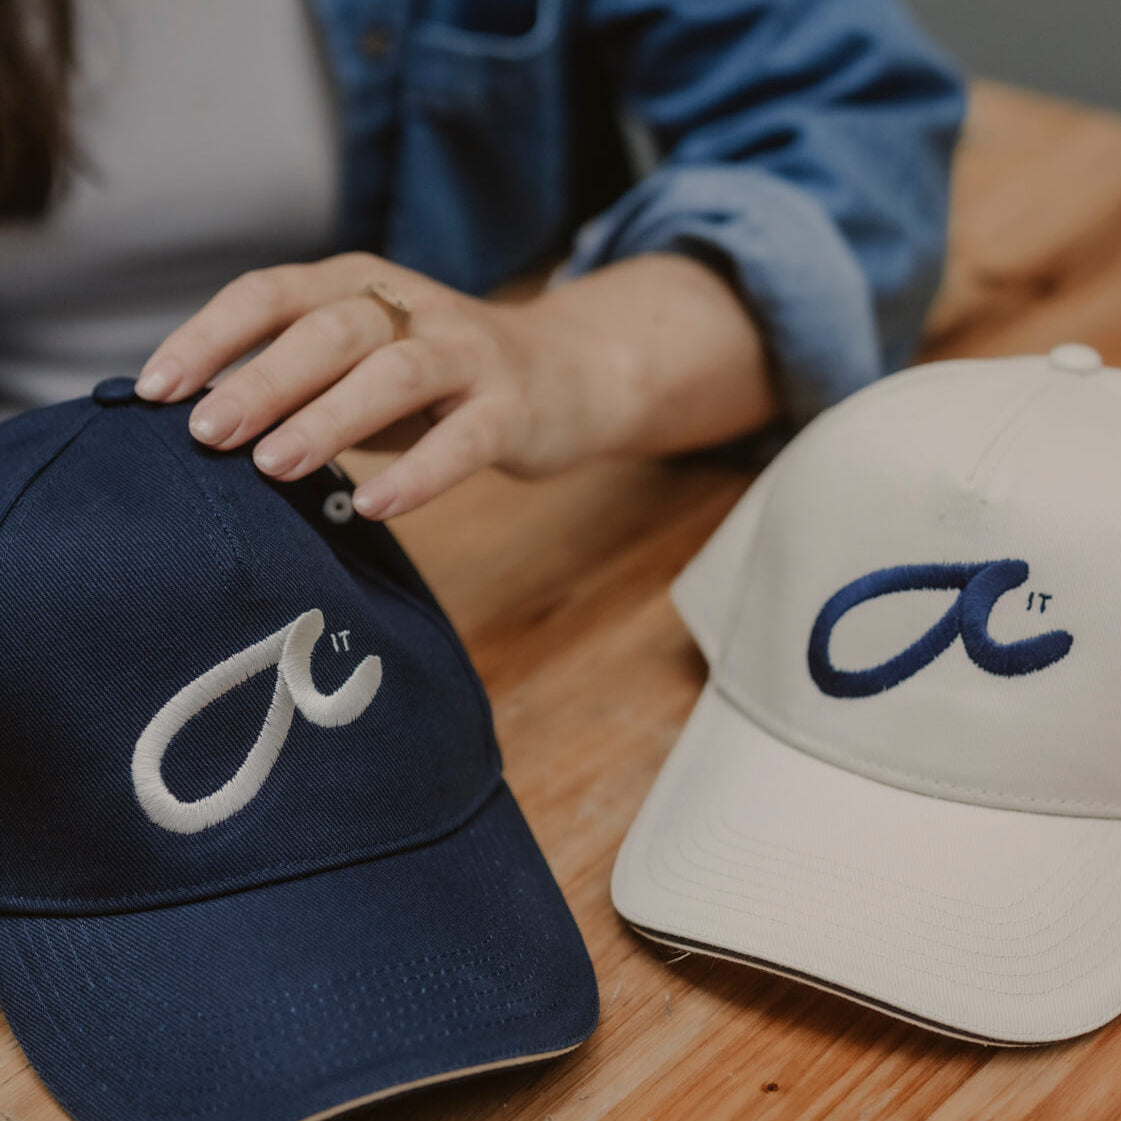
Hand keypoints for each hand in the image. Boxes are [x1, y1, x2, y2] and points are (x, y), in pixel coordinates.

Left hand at [136, 252, 618, 518]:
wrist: (567, 373)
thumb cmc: (442, 378)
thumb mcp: (365, 361)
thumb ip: (302, 381)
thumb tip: (202, 427)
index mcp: (362, 287)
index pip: (272, 294)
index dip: (210, 337)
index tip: (154, 391)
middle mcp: (414, 309)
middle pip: (330, 331)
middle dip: (263, 380)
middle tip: (207, 434)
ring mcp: (468, 355)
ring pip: (394, 374)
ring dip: (329, 418)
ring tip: (276, 467)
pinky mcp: (511, 408)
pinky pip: (464, 440)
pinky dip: (418, 473)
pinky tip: (374, 508)